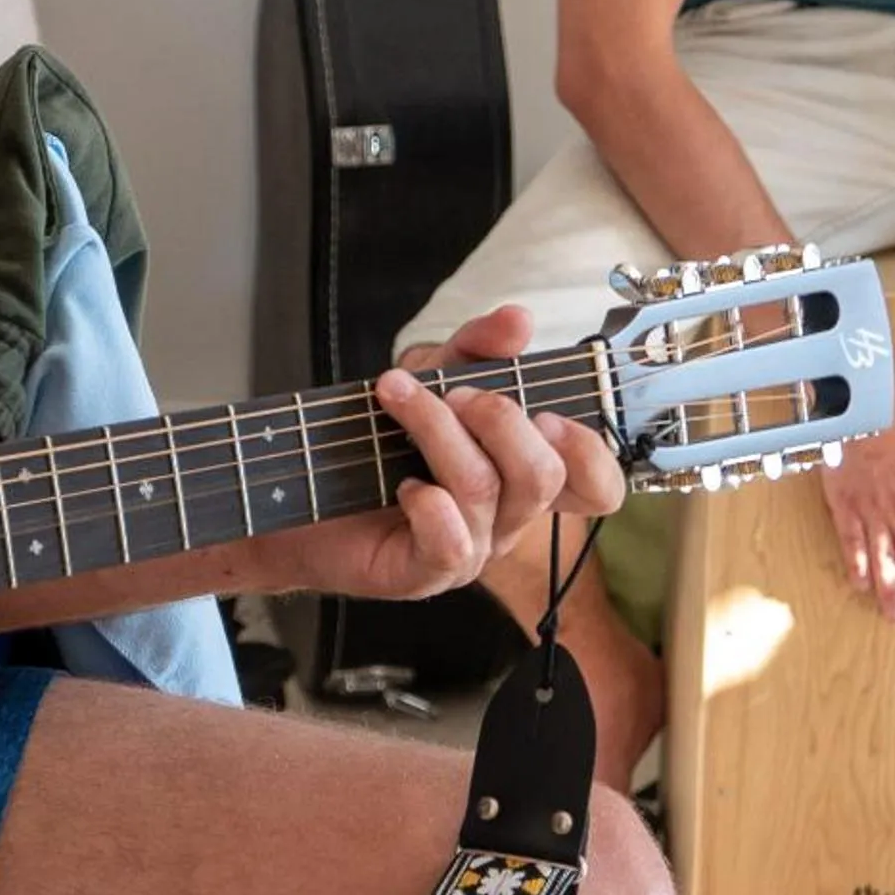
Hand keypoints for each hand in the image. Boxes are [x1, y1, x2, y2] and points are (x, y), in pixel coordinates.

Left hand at [262, 306, 624, 602]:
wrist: (298, 484)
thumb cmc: (375, 434)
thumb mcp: (430, 372)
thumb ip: (477, 348)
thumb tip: (518, 321)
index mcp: (522, 475)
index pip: (596, 486)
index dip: (588, 453)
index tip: (548, 412)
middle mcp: (507, 518)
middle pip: (542, 476)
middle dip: (498, 419)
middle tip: (453, 392)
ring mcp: (471, 550)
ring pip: (486, 490)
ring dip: (439, 430)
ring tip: (397, 396)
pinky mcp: (426, 573)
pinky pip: (450, 543)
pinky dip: (429, 503)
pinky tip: (402, 483)